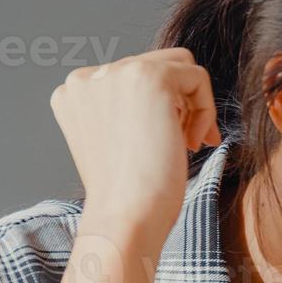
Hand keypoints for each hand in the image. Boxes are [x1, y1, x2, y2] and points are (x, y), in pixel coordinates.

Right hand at [48, 47, 222, 244]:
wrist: (125, 217)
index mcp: (74, 93)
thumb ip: (130, 109)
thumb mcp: (119, 141)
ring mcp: (114, 73)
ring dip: (192, 106)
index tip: (170, 143)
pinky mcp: (148, 76)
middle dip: (178, 104)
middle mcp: (86, 77)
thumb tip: (173, 93)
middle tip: (185, 145)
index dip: (160, 108)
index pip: (131, 77)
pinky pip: (197, 77)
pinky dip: (206, 110)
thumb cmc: (128, 195)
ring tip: (187, 145)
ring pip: (179, 66)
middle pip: (156, 66)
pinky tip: (195, 144)